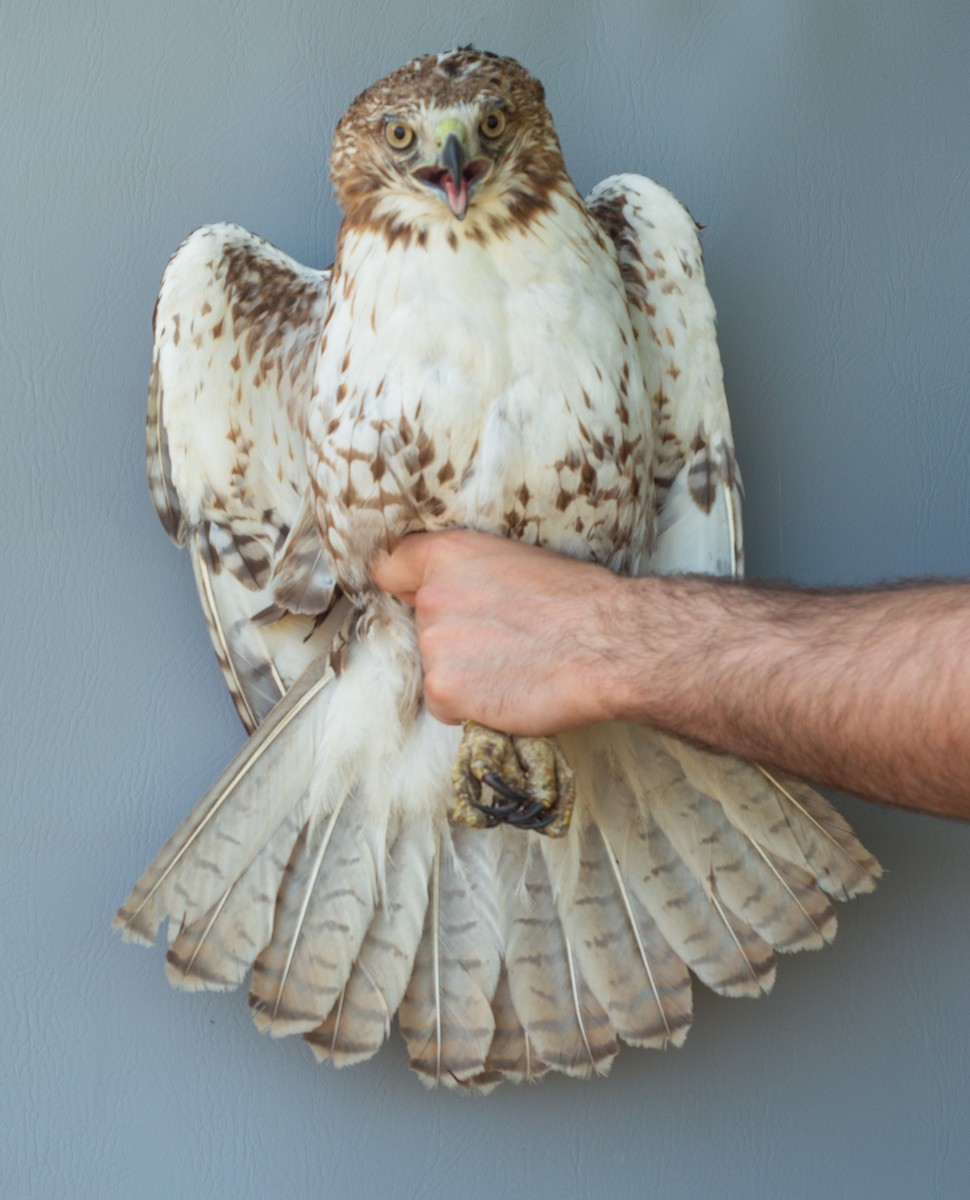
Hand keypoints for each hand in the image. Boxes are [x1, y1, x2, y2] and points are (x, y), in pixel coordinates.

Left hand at [372, 530, 624, 733]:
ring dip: (464, 674)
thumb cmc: (578, 600)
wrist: (609, 643)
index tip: (418, 598)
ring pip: (435, 667)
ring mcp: (434, 645)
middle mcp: (430, 596)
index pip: (391, 568)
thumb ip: (469, 574)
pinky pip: (444, 705)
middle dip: (452, 637)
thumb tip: (453, 591)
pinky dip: (470, 707)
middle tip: (502, 642)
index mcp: (447, 554)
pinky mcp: (442, 690)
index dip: (408, 587)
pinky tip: (508, 691)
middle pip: (420, 626)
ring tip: (513, 667)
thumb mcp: (515, 561)